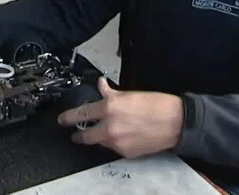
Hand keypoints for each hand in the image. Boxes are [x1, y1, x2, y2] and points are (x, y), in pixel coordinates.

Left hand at [57, 77, 184, 158]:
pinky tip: (122, 136)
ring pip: (98, 142)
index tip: (63, 119)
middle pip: (84, 135)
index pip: (81, 113)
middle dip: (78, 134)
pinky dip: (114, 142)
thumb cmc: (157, 105)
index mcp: (109, 107)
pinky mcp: (125, 152)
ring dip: (98, 137)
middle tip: (74, 133)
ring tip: (104, 132)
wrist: (175, 122)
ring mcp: (117, 141)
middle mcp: (110, 126)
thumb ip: (111, 93)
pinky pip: (113, 148)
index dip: (68, 117)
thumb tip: (101, 86)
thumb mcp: (130, 94)